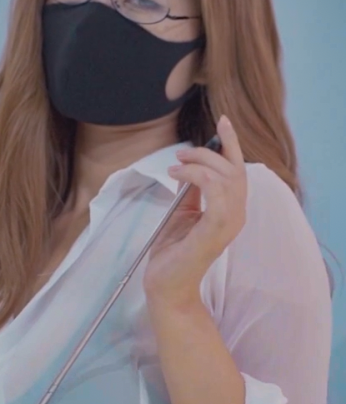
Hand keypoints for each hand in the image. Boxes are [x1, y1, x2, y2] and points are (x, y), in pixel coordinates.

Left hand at [143, 115, 246, 307]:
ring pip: (227, 177)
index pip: (238, 170)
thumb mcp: (183, 211)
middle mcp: (236, 215)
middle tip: (180, 154)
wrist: (165, 283)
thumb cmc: (174, 250)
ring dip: (200, 163)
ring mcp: (229, 224)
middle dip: (208, 153)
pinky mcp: (216, 231)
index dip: (233, 144)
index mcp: (231, 209)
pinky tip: (179, 176)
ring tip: (176, 165)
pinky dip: (198, 176)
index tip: (223, 120)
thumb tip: (190, 165)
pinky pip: (217, 193)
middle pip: (234, 169)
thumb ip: (191, 189)